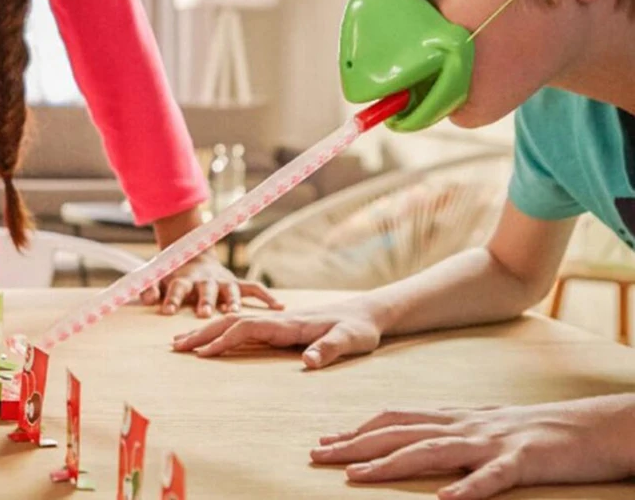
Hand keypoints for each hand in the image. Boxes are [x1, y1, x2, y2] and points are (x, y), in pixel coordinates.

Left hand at [141, 251, 282, 317]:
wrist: (193, 253)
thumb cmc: (174, 274)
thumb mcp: (157, 278)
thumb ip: (150, 288)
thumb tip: (146, 298)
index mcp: (184, 278)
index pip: (177, 286)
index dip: (171, 297)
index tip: (166, 312)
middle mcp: (206, 278)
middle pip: (206, 289)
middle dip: (205, 301)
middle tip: (204, 314)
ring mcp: (223, 280)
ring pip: (230, 290)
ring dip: (232, 301)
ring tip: (235, 313)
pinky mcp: (236, 283)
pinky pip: (254, 288)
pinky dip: (266, 296)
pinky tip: (278, 306)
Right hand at [173, 297, 383, 367]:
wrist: (367, 312)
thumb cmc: (359, 328)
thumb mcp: (350, 340)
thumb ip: (329, 349)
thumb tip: (307, 361)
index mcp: (289, 323)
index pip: (248, 328)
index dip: (224, 340)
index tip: (201, 354)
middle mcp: (278, 320)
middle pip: (232, 323)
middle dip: (203, 333)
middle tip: (175, 347)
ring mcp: (278, 322)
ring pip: (235, 324)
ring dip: (207, 331)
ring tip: (181, 342)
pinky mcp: (281, 327)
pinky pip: (244, 329)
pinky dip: (223, 334)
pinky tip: (213, 340)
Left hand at [310, 395, 634, 498]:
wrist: (588, 426)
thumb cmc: (531, 431)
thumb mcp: (481, 426)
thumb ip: (446, 431)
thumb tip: (411, 440)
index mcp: (453, 417)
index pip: (394, 419)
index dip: (357, 429)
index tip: (324, 441)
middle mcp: (463, 425)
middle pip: (400, 433)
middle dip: (355, 444)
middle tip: (317, 455)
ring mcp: (490, 442)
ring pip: (431, 451)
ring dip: (390, 464)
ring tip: (356, 477)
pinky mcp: (520, 462)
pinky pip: (490, 478)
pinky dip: (466, 489)